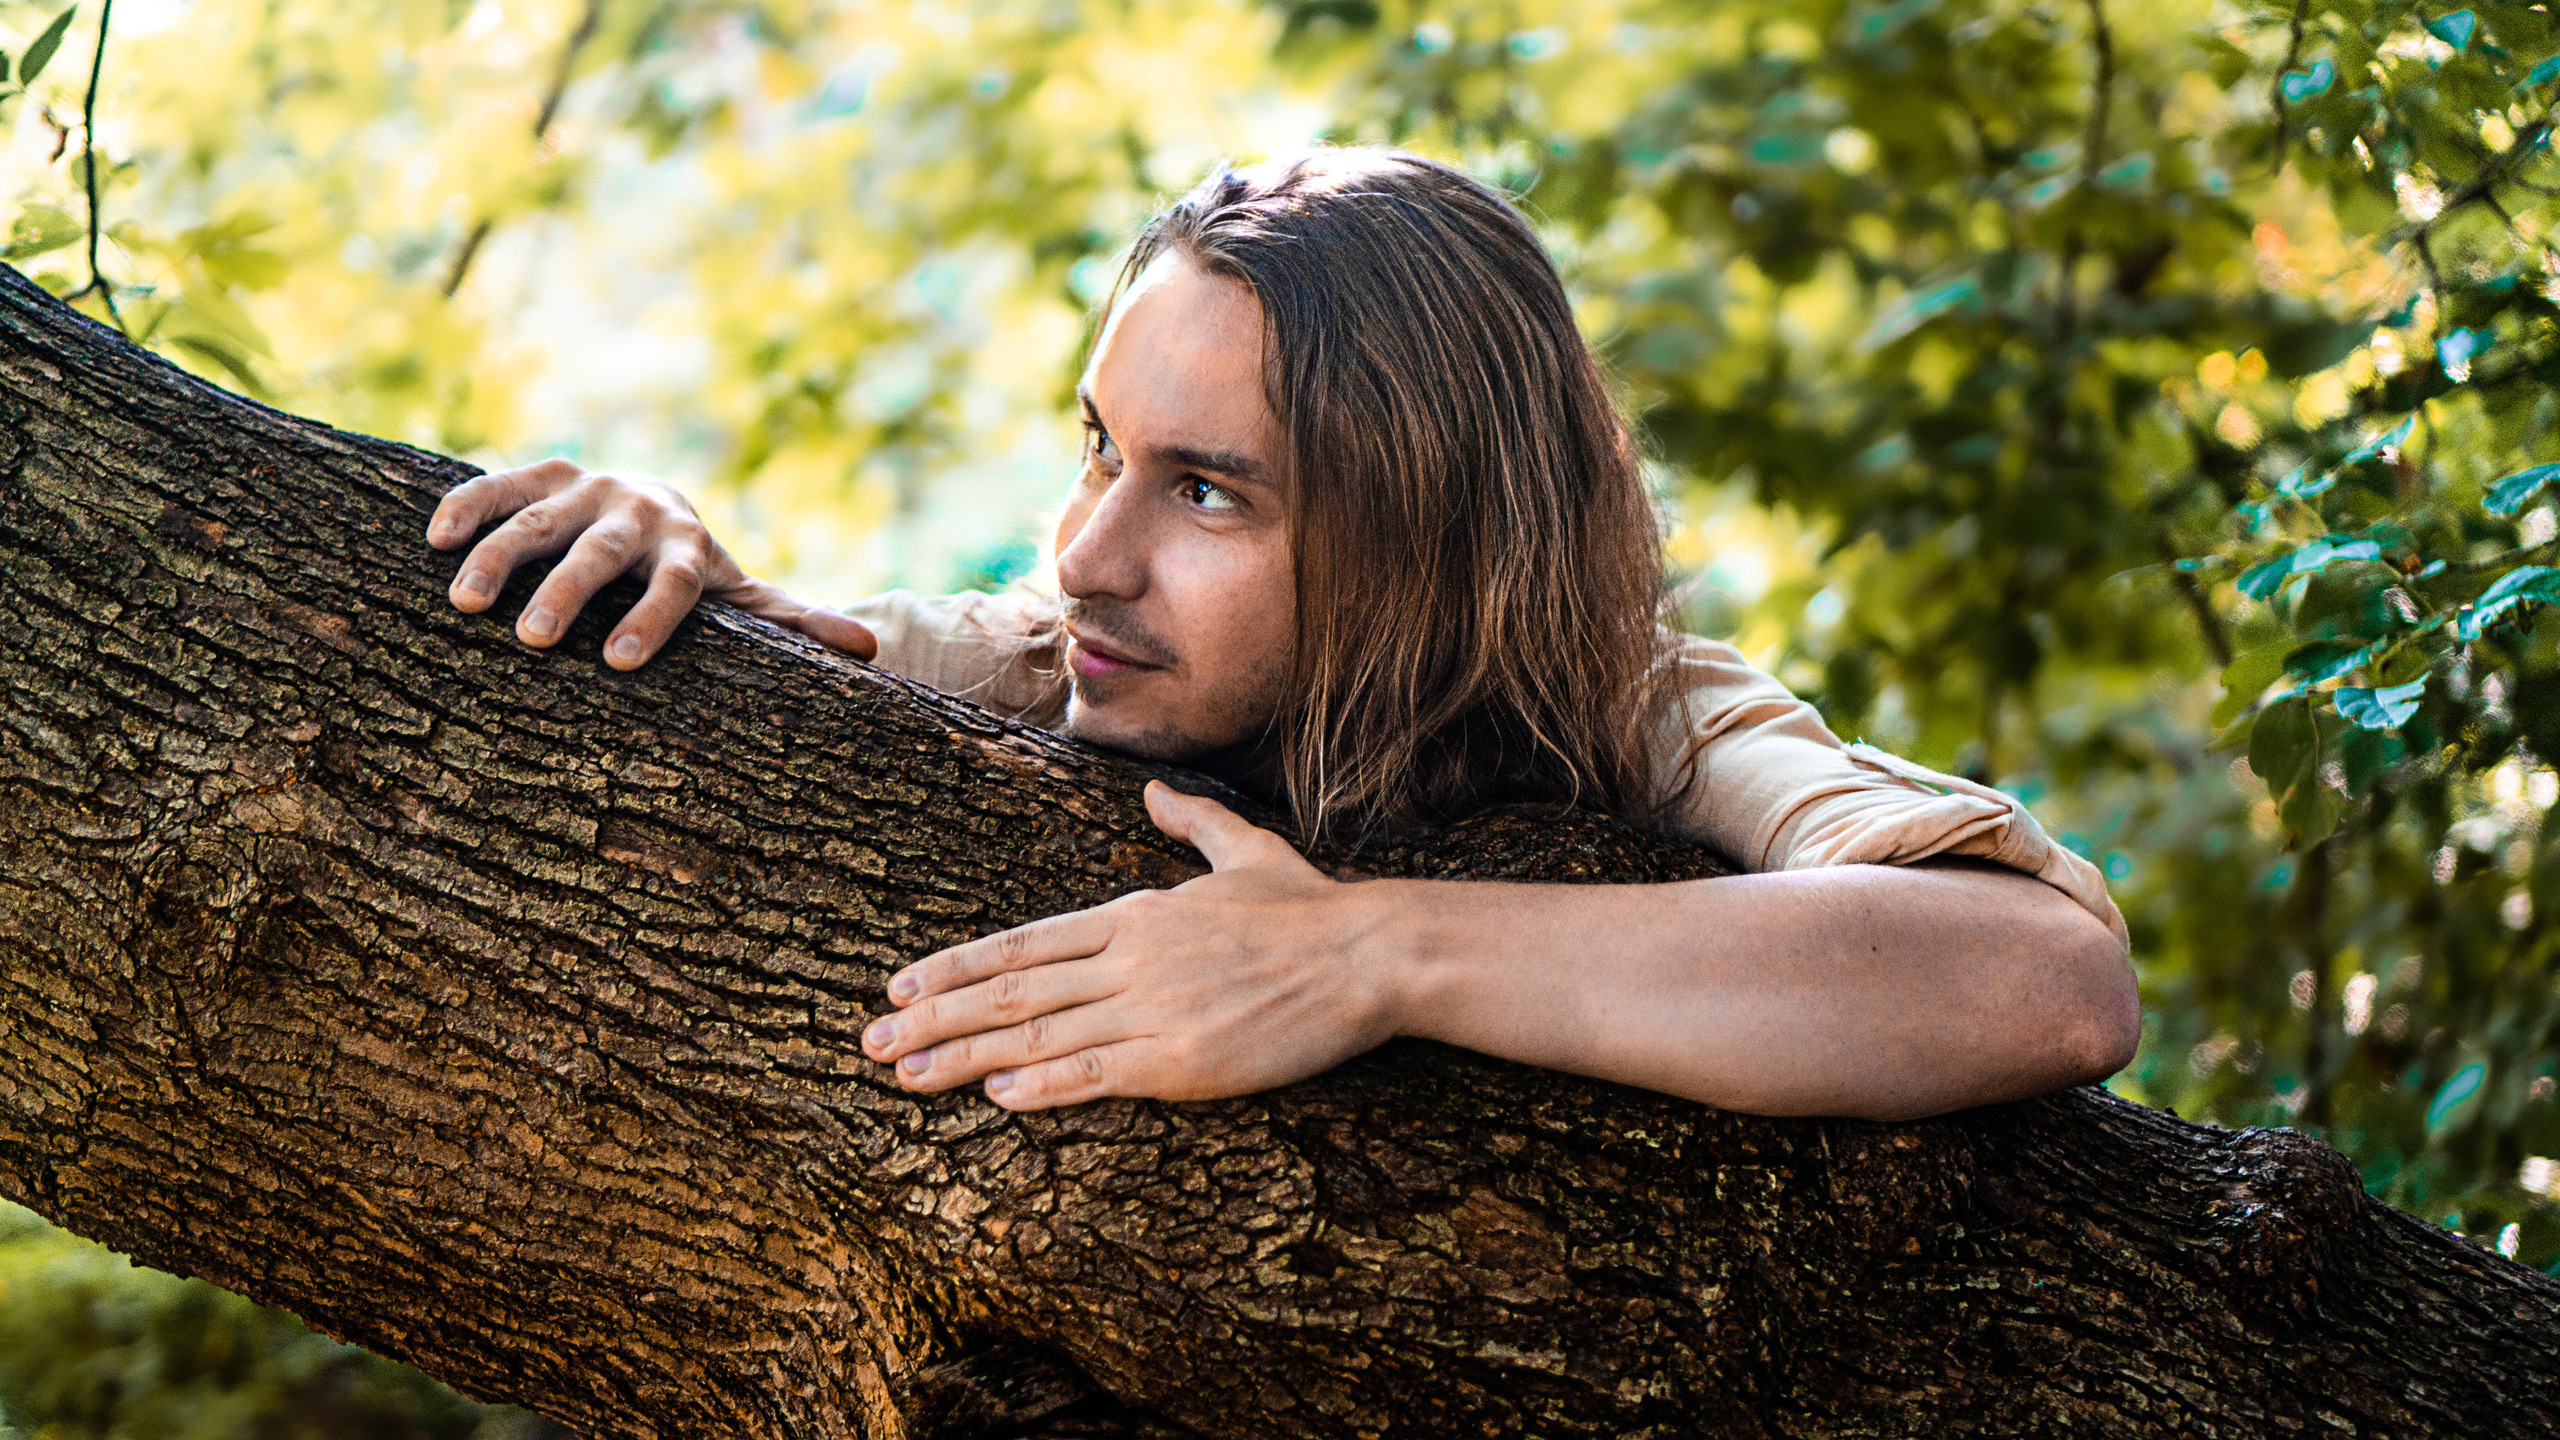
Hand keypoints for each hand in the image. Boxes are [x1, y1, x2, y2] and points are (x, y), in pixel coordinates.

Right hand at [427, 457, 877, 668]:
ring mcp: (585, 486)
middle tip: (533, 641)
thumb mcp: (744, 598)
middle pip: (600, 553)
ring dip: (500, 557)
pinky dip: (468, 507)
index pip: (674, 583)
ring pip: (539, 520)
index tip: (622, 665)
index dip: (652, 619)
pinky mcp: (542, 472)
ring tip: (467, 605)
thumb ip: (796, 624)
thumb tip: (872, 649)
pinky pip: (498, 484)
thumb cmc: (696, 571)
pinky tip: (434, 541)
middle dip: (567, 593)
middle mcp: (636, 510)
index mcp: (687, 544)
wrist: (659, 506)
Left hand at [863, 782, 1404, 1108]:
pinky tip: (997, 1096)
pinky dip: (1042, 1085)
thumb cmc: (1310, 909)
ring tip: (905, 1077)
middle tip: (871, 1041)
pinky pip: (1097, 1074)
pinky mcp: (1183, 1060)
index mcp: (1135, 914)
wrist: (1369, 953)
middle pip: (1010, 991)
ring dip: (963, 1058)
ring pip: (1037, 1036)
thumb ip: (1187, 824)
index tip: (901, 984)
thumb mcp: (1243, 851)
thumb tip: (1153, 791)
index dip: (955, 967)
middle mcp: (1129, 958)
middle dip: (933, 1017)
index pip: (1022, 943)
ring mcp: (1152, 1010)